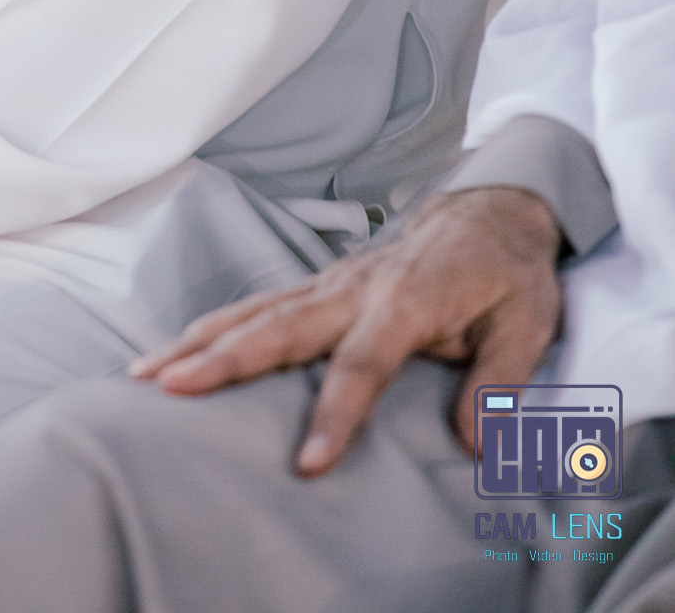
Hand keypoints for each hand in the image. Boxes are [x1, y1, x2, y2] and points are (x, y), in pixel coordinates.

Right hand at [129, 186, 562, 474]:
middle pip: (280, 326)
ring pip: (256, 311)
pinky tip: (175, 352)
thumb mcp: (527, 322)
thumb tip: (476, 442)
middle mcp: (356, 285)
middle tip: (170, 386)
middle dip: (223, 358)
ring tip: (147, 373)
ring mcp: (331, 280)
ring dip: (200, 340)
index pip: (363, 363)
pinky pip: (259, 306)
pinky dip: (212, 327)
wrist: (489, 210)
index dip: (335, 413)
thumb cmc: (507, 272)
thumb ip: (500, 380)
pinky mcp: (320, 284)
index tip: (307, 464)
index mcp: (406, 298)